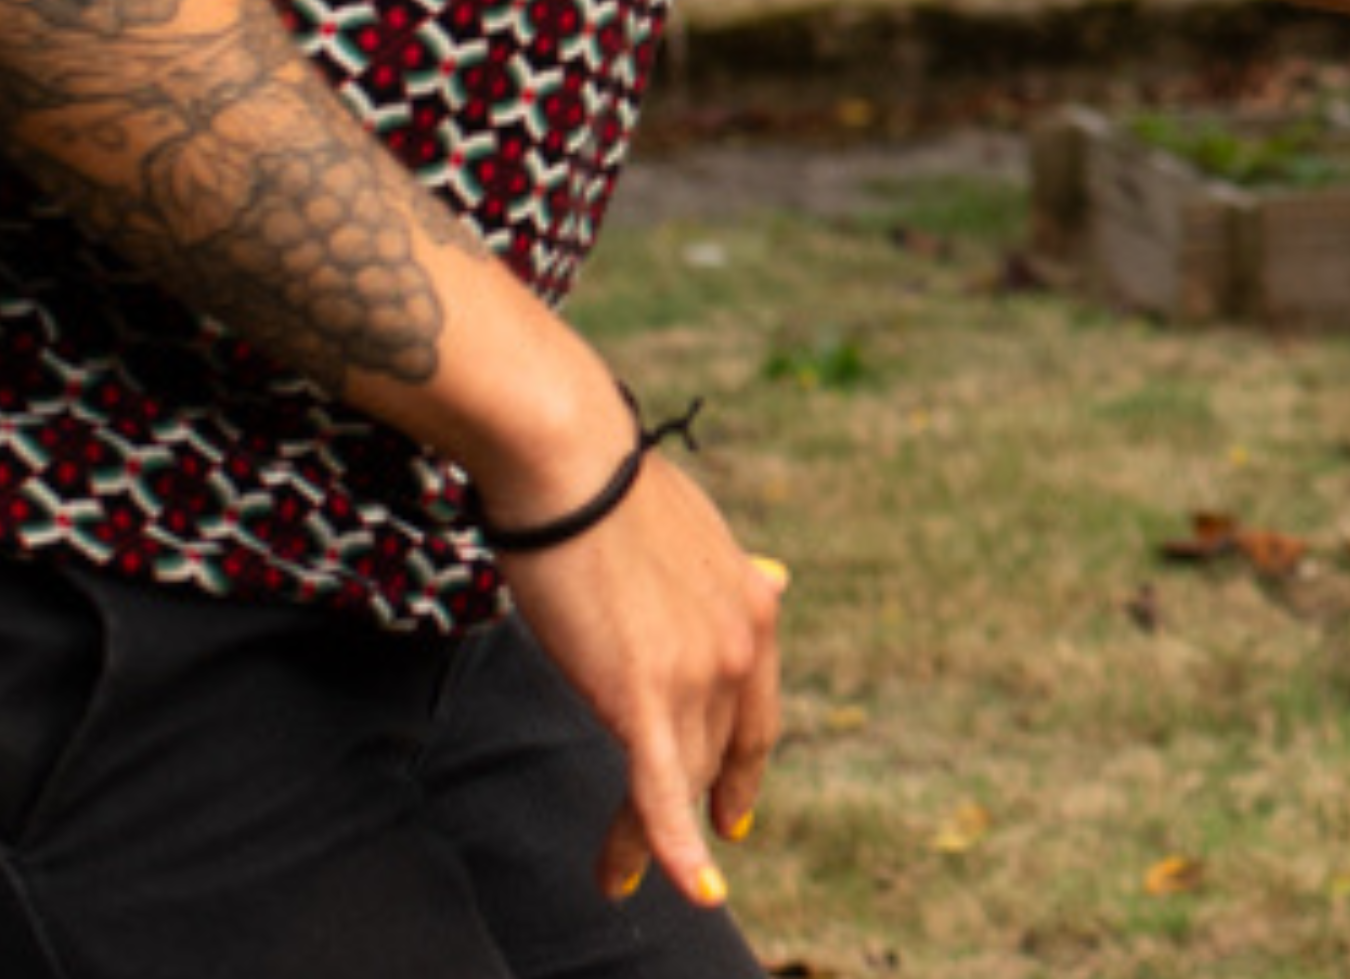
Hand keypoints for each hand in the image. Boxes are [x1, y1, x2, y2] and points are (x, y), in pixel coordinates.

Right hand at [492, 446, 786, 913]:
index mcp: (755, 605)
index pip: (755, 711)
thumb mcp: (695, 531)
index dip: (745, 766)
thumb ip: (730, 574)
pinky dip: (671, 848)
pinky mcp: (642, 694)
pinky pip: (658, 791)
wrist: (571, 461)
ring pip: (680, 780)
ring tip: (618, 878)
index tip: (736, 806)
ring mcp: (698, 673)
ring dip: (652, 840)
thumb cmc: (610, 488)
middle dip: (702, 808)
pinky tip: (684, 889)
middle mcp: (742, 645)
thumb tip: (777, 578)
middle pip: (716, 751)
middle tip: (689, 855)